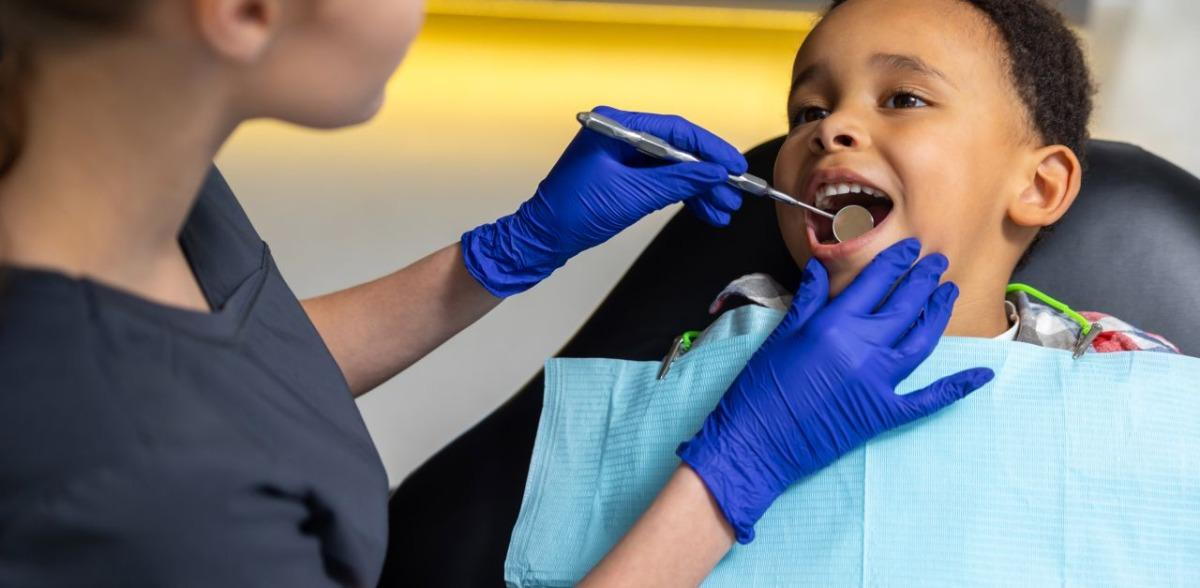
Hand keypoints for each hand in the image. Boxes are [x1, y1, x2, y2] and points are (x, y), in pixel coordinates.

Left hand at [461, 105, 746, 296]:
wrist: (540, 240)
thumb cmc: (572, 214)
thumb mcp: (632, 196)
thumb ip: (676, 181)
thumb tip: (713, 173)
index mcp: (616, 127)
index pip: (675, 130)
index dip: (710, 148)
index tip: (734, 166)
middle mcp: (619, 136)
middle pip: (677, 149)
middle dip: (708, 174)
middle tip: (734, 193)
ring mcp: (621, 158)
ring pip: (673, 169)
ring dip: (699, 190)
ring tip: (723, 210)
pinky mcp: (622, 178)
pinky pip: (661, 182)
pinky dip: (682, 197)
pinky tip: (704, 211)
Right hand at [677, 238, 994, 542]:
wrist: (757, 441)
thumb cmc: (760, 389)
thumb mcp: (779, 336)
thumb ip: (806, 300)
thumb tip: (817, 268)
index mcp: (833, 324)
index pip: (874, 282)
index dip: (895, 261)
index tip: (910, 247)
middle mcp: (862, 347)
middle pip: (904, 304)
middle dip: (924, 279)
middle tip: (938, 261)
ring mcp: (877, 381)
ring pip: (921, 339)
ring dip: (938, 314)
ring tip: (948, 293)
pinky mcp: (883, 412)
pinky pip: (928, 397)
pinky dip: (956, 386)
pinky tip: (981, 374)